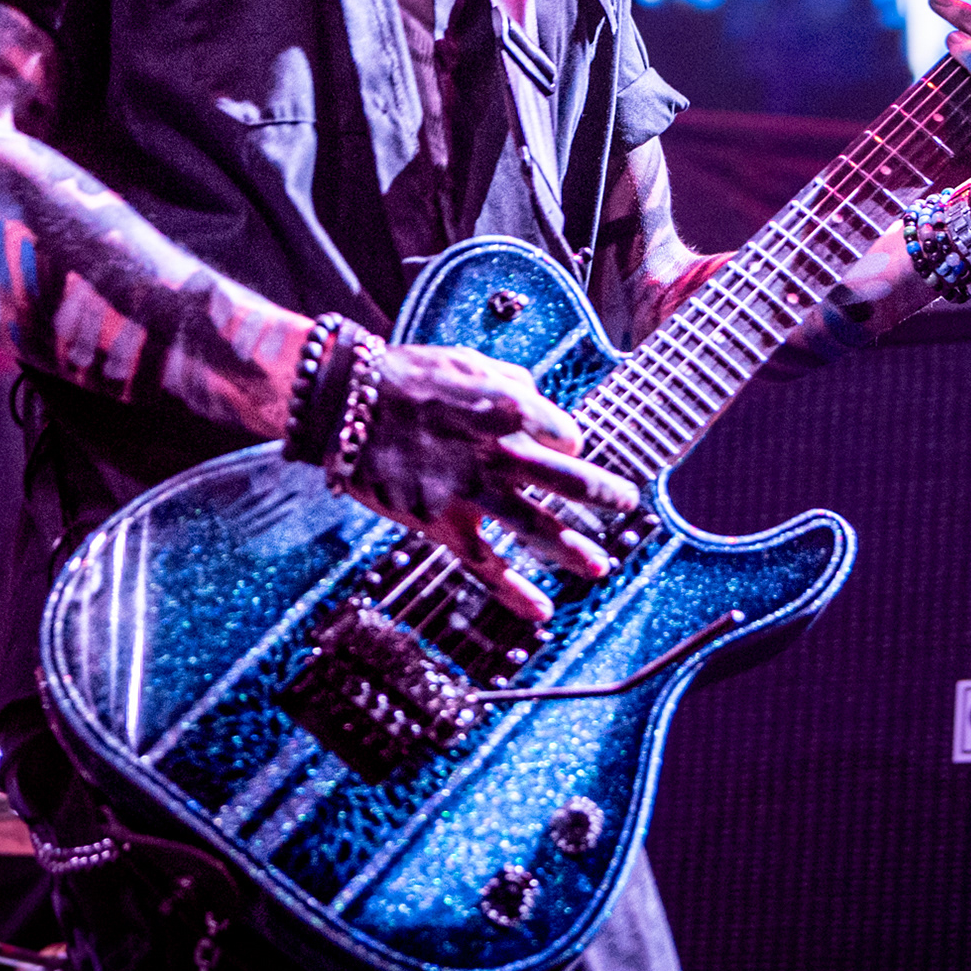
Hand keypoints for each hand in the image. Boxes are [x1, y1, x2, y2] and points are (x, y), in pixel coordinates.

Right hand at [347, 344, 640, 622]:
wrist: (343, 403)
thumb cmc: (403, 377)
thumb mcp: (462, 359)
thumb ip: (507, 379)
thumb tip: (536, 395)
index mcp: (502, 405)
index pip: (561, 429)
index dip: (570, 439)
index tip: (573, 446)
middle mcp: (492, 450)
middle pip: (562, 478)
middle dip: (599, 493)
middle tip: (627, 502)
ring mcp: (467, 490)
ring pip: (532, 527)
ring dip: (571, 549)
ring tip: (601, 566)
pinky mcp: (439, 522)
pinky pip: (484, 564)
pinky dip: (513, 591)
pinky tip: (542, 610)